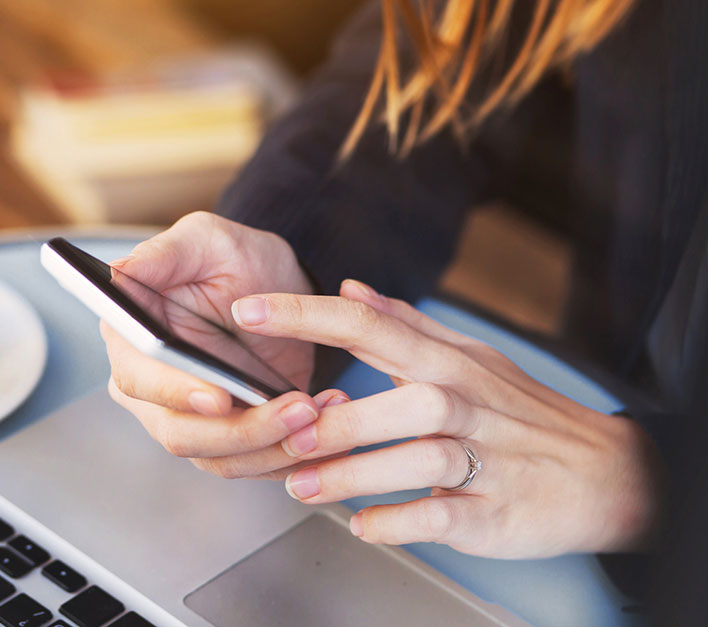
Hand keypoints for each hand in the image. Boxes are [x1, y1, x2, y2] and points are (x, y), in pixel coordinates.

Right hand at [104, 212, 339, 476]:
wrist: (280, 288)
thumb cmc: (236, 258)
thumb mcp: (205, 240)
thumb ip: (163, 254)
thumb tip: (117, 274)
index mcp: (131, 339)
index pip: (139, 379)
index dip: (175, 393)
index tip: (219, 397)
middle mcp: (151, 387)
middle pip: (181, 433)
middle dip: (242, 429)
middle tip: (298, 408)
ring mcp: (188, 419)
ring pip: (221, 457)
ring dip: (274, 445)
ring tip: (320, 412)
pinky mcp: (229, 438)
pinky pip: (254, 464)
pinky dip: (291, 453)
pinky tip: (326, 423)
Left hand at [226, 279, 662, 557]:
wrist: (604, 473)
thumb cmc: (520, 412)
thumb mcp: (466, 357)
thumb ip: (402, 325)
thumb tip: (348, 290)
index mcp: (448, 362)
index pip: (371, 325)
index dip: (305, 316)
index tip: (247, 311)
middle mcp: (466, 404)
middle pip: (403, 400)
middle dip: (337, 419)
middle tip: (284, 434)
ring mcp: (486, 459)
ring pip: (420, 459)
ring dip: (355, 474)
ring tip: (304, 486)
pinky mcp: (495, 511)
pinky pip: (442, 516)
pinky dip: (398, 522)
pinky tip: (363, 525)